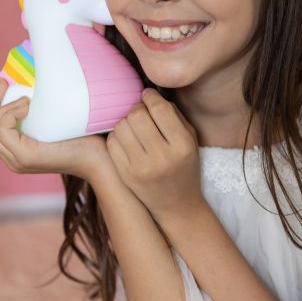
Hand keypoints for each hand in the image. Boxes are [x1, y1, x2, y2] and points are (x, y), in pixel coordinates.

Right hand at [0, 78, 117, 185]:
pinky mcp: (25, 157)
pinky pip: (1, 130)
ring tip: (25, 99)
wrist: (99, 157)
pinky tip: (27, 106)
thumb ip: (39, 111)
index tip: (4, 82)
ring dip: (2, 107)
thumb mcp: (54, 122)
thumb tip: (34, 80)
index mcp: (16, 150)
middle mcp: (12, 158)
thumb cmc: (82, 137)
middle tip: (4, 82)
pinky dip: (10, 113)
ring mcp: (16, 160)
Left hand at [106, 88, 202, 220]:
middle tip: (141, 113)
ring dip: (126, 122)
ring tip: (135, 128)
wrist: (177, 205)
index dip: (151, 97)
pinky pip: (112, 143)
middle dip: (137, 109)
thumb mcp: (190, 139)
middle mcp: (162, 158)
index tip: (148, 96)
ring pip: (121, 126)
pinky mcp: (125, 175)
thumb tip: (149, 95)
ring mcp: (141, 168)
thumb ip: (173, 115)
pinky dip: (118, 136)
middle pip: (137, 116)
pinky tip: (127, 140)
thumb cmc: (184, 166)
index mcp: (182, 146)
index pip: (160, 109)